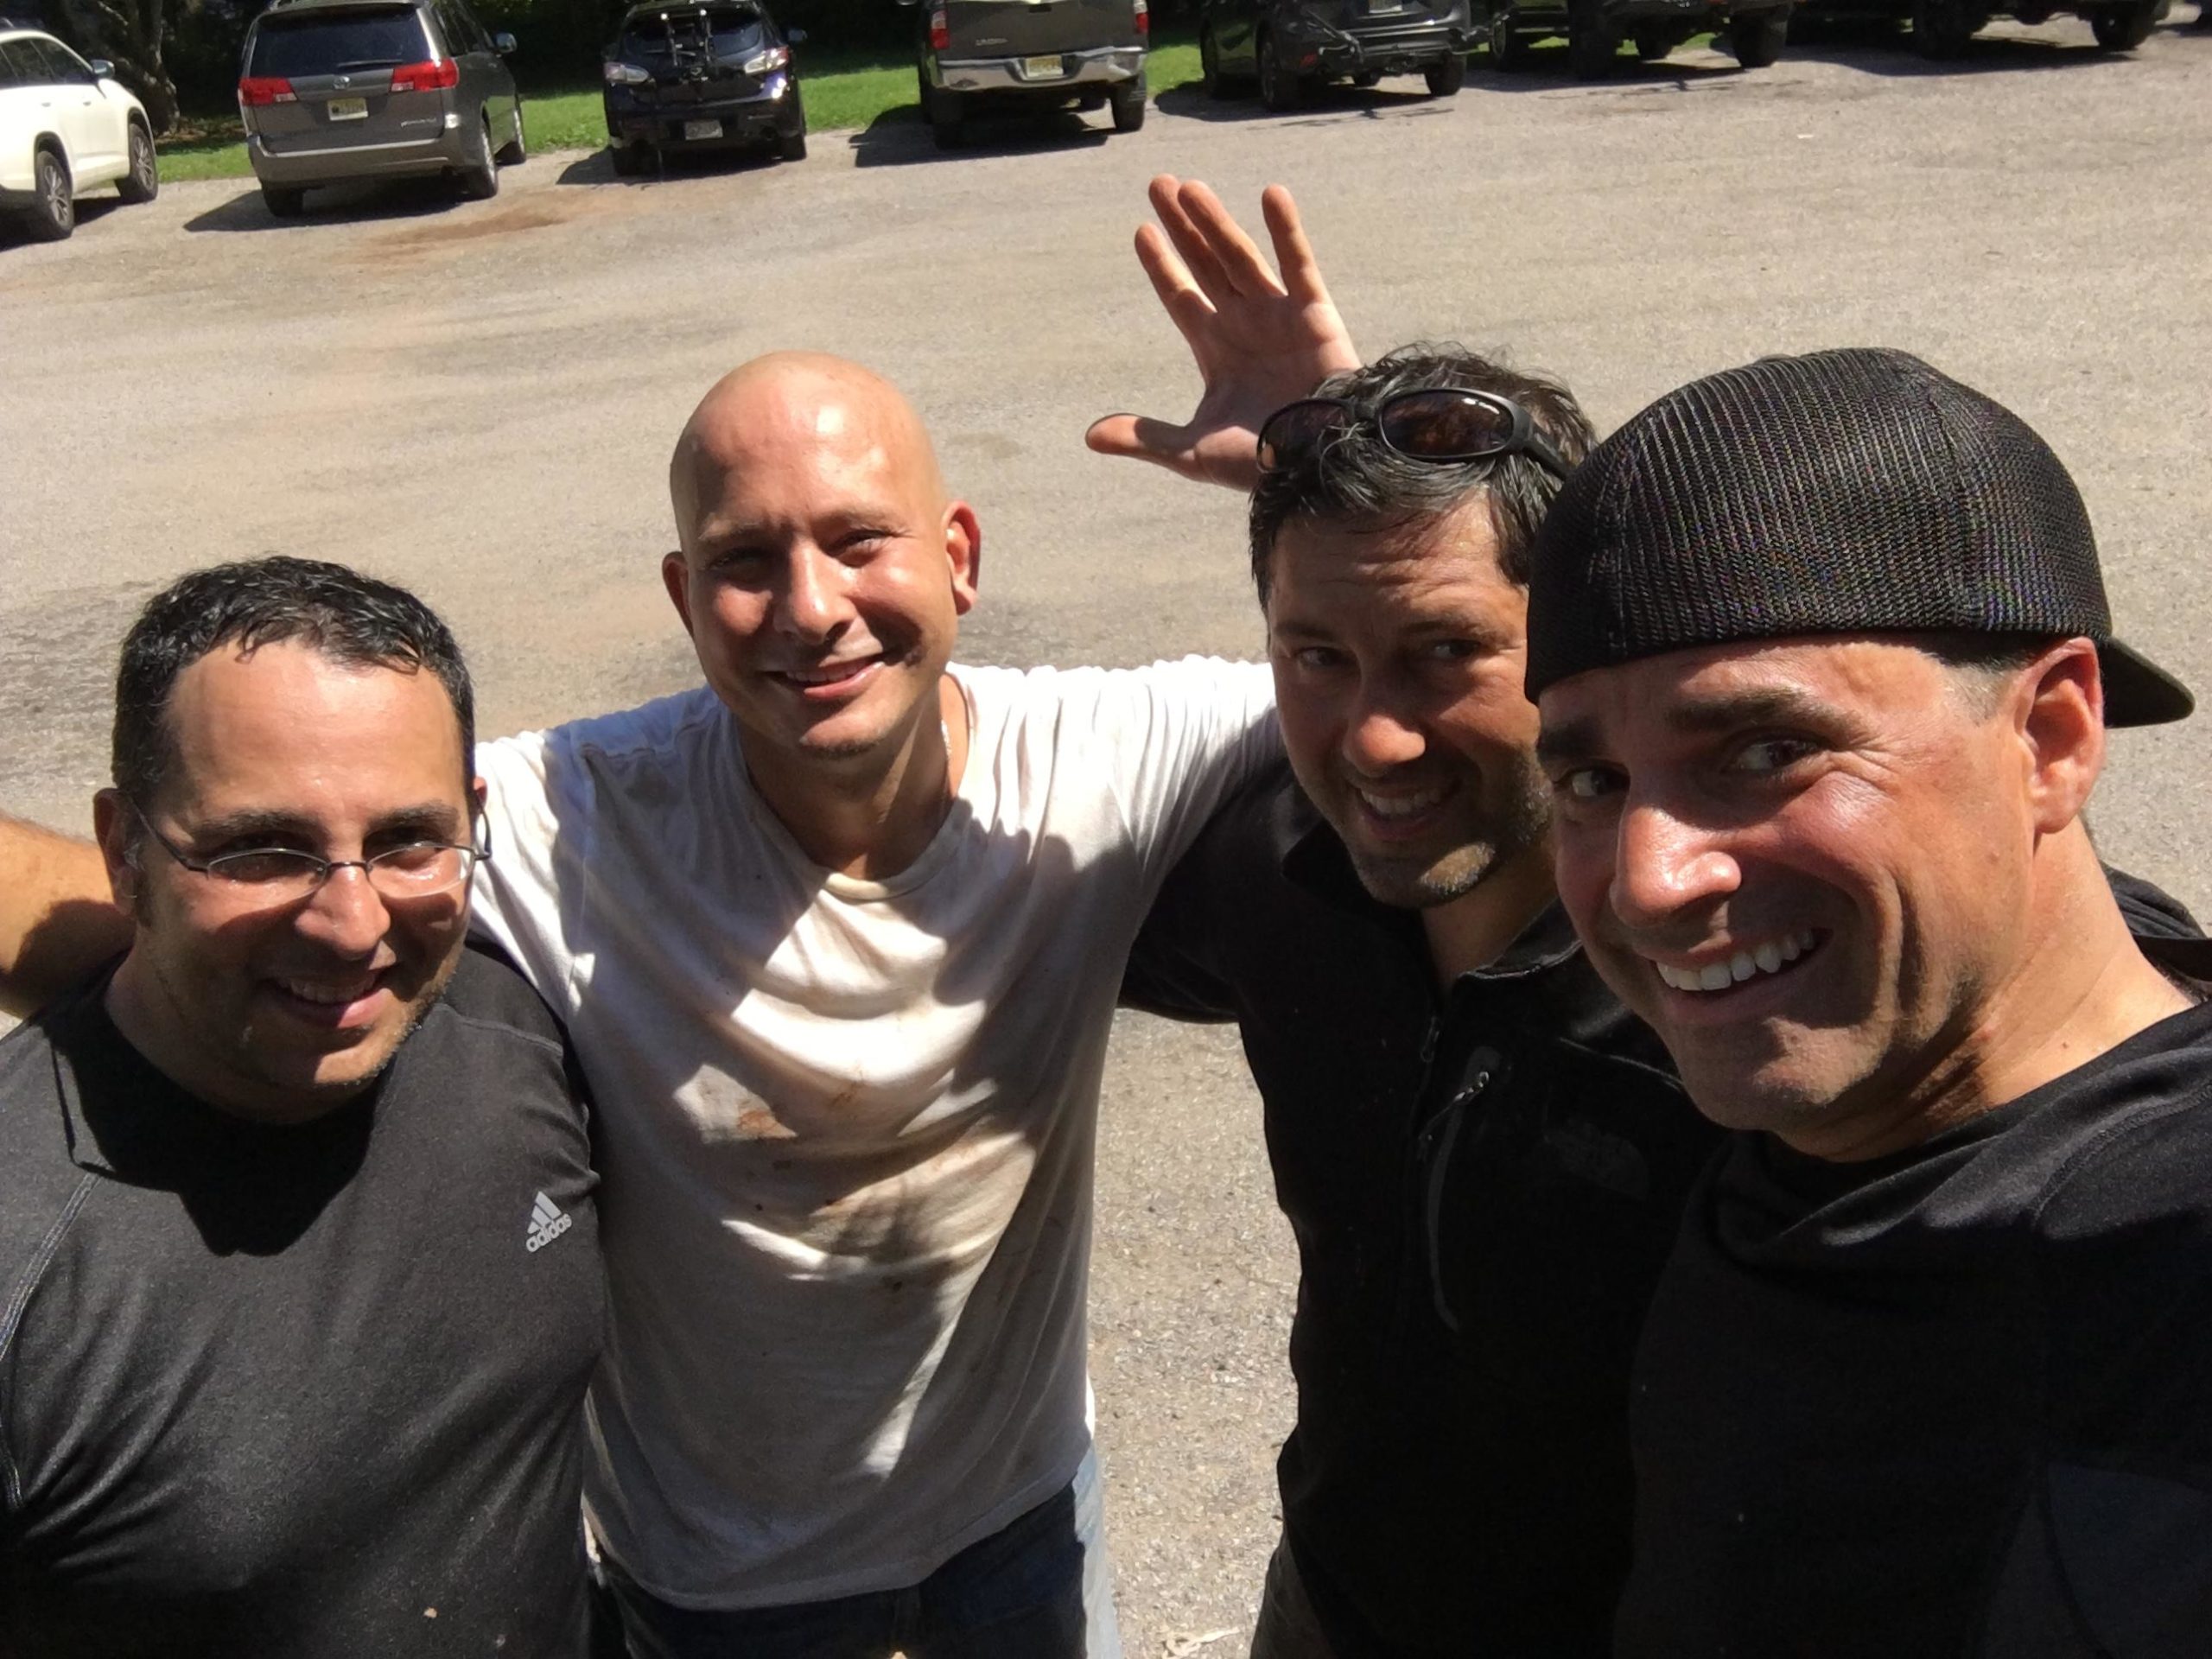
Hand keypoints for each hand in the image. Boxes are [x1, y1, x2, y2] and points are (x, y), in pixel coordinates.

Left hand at [1087, 176, 1360, 493]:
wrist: (1317, 468)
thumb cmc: (1260, 464)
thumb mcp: (1192, 452)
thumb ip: (1144, 438)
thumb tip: (1088, 437)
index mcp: (1214, 349)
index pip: (1180, 296)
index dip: (1161, 265)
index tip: (1141, 232)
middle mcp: (1243, 324)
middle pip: (1204, 263)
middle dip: (1183, 226)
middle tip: (1158, 183)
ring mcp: (1278, 315)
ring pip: (1240, 256)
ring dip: (1215, 222)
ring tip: (1189, 187)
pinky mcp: (1314, 314)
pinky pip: (1298, 265)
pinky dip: (1286, 231)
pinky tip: (1270, 195)